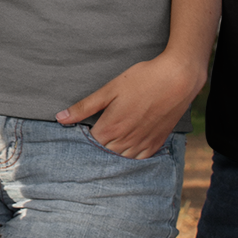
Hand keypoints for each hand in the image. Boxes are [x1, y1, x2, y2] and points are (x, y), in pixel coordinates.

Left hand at [57, 51, 204, 158]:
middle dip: (100, 143)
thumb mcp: (109, 89)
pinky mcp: (157, 143)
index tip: (86, 125)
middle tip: (101, 127)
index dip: (85, 134)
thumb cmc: (142, 79)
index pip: (89, 142)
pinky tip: (130, 140)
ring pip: (121, 157)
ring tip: (115, 133)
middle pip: (104, 152)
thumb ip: (84, 107)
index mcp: (111, 127)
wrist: (177, 78)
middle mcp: (126, 140)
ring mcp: (143, 143)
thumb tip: (60, 118)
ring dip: (115, 149)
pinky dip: (132, 153)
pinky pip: (139, 158)